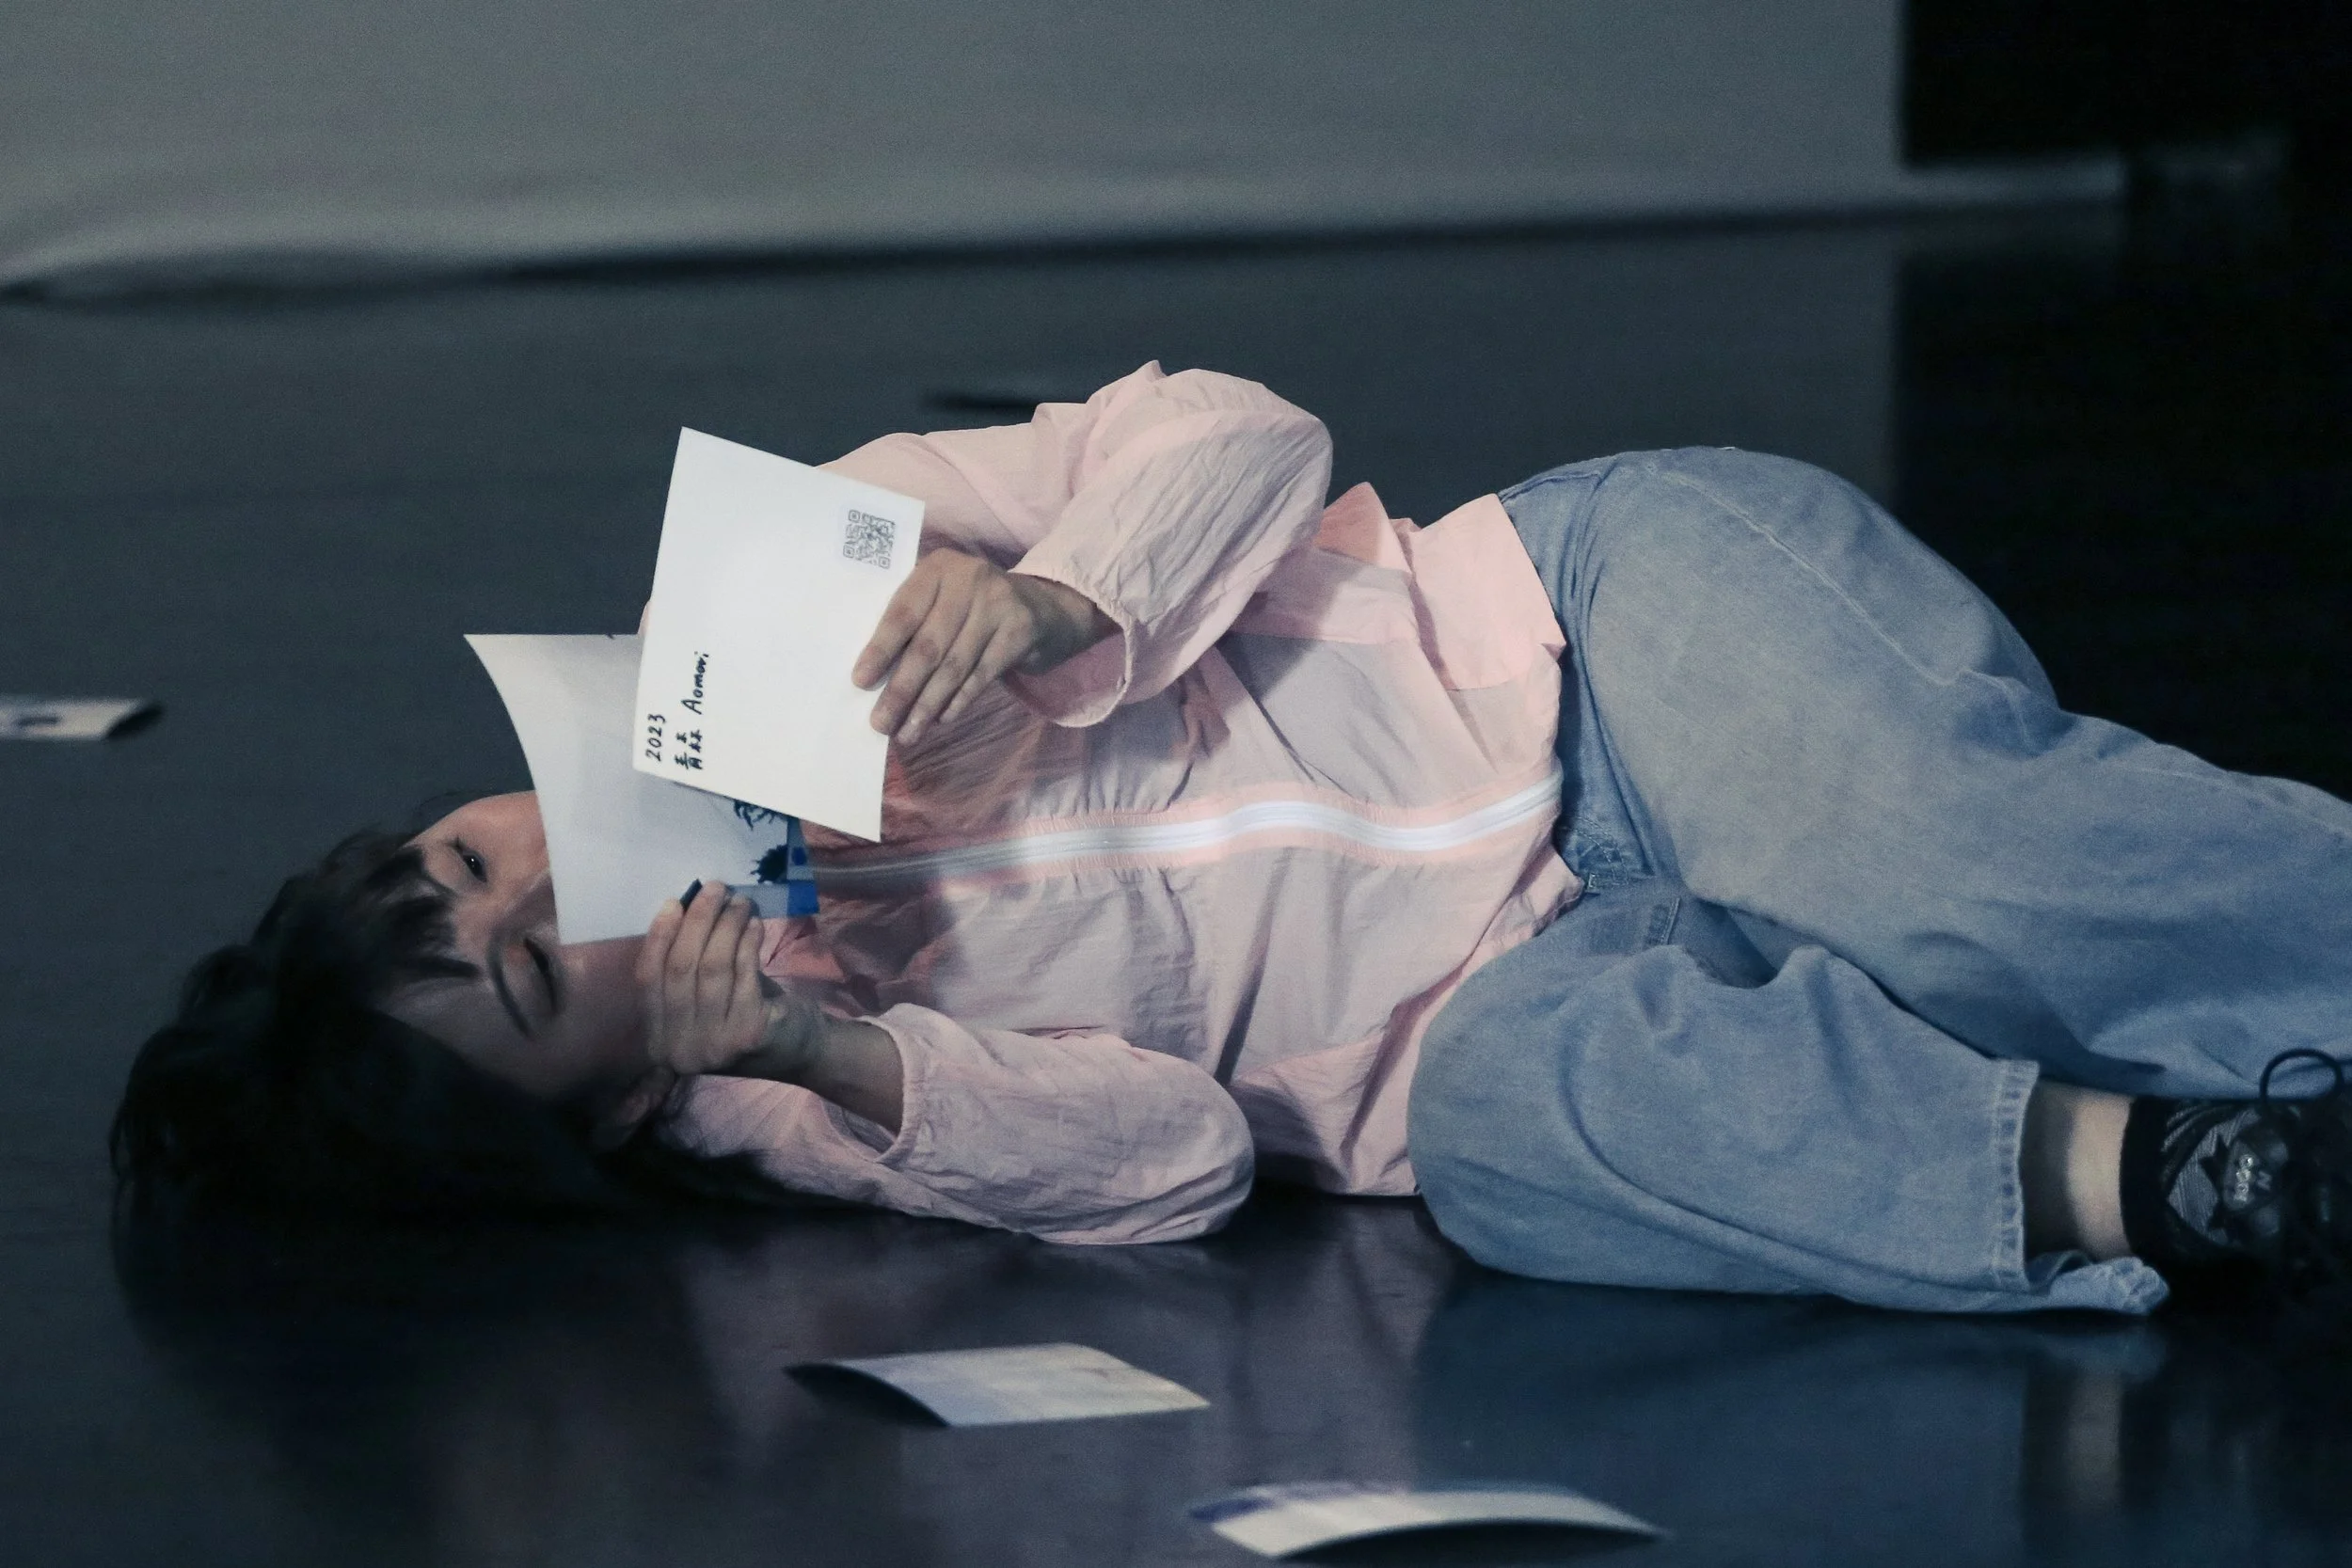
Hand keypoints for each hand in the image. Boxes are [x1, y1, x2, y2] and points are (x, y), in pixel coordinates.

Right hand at [629, 880, 826, 1076]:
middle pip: (681, 968)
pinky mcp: (746, 1035)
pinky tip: (755, 925)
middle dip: (698, 920)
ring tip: (740, 902)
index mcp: (657, 1039)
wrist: (799, 1050)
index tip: (674, 902)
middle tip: (715, 889)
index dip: (659, 936)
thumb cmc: (746, 1013)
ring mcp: (712, 1045)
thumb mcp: (705, 997)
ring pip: (712, 968)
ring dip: (727, 926)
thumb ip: (689, 966)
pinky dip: (748, 943)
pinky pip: (742, 974)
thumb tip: (684, 907)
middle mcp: (677, 1049)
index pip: (647, 978)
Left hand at [852, 549, 1112, 742]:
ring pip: (954, 666)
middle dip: (902, 689)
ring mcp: (998, 604)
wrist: (1040, 605)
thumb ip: (914, 623)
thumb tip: (874, 678)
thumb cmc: (971, 606)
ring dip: (927, 705)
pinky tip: (940, 720)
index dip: (881, 649)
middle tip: (880, 723)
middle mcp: (969, 579)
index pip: (903, 612)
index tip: (860, 682)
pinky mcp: (1020, 631)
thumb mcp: (941, 598)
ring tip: (907, 733)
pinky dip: (958, 701)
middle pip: (928, 645)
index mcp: (938, 566)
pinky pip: (981, 676)